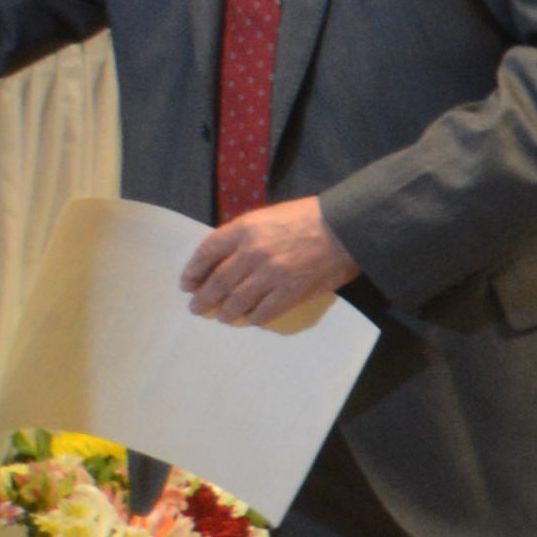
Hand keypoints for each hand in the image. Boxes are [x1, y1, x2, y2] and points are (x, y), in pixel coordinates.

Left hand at [179, 198, 356, 327]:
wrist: (348, 228)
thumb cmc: (311, 217)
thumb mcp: (270, 216)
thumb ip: (246, 235)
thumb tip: (227, 258)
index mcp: (245, 229)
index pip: (207, 252)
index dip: (193, 270)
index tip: (187, 283)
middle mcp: (253, 253)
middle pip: (218, 282)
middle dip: (204, 298)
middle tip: (197, 308)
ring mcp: (271, 275)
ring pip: (237, 301)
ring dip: (226, 312)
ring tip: (222, 317)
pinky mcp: (291, 292)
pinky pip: (264, 313)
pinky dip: (254, 318)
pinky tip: (251, 319)